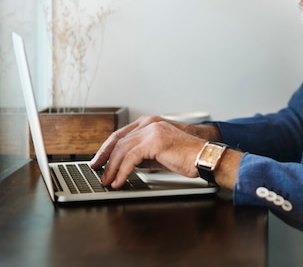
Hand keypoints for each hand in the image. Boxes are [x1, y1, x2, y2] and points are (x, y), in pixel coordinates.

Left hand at [90, 116, 206, 188]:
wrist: (204, 157)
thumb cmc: (187, 156)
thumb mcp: (159, 153)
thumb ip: (143, 153)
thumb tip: (125, 164)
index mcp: (150, 123)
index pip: (120, 134)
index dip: (107, 148)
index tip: (99, 161)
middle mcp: (149, 123)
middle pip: (118, 141)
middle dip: (105, 158)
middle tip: (97, 172)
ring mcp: (152, 131)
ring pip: (122, 150)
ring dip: (112, 168)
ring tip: (108, 181)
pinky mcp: (154, 142)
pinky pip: (130, 159)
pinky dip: (122, 172)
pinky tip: (119, 181)